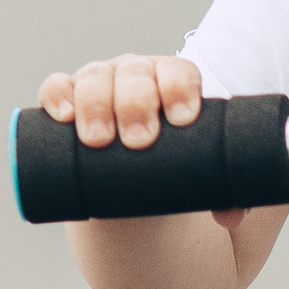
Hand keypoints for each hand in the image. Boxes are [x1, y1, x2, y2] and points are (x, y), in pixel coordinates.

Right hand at [36, 53, 244, 227]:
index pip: (179, 74)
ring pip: (95, 79)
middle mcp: (138, 76)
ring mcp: (101, 85)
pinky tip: (62, 115)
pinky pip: (57, 88)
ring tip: (98, 140)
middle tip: (139, 141)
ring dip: (95, 105)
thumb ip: (225, 195)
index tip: (182, 119)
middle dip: (136, 104)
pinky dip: (57, 96)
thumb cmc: (175, 171)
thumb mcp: (202, 178)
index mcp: (176, 84)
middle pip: (135, 75)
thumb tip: (231, 214)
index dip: (179, 90)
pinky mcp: (69, 101)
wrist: (135, 182)